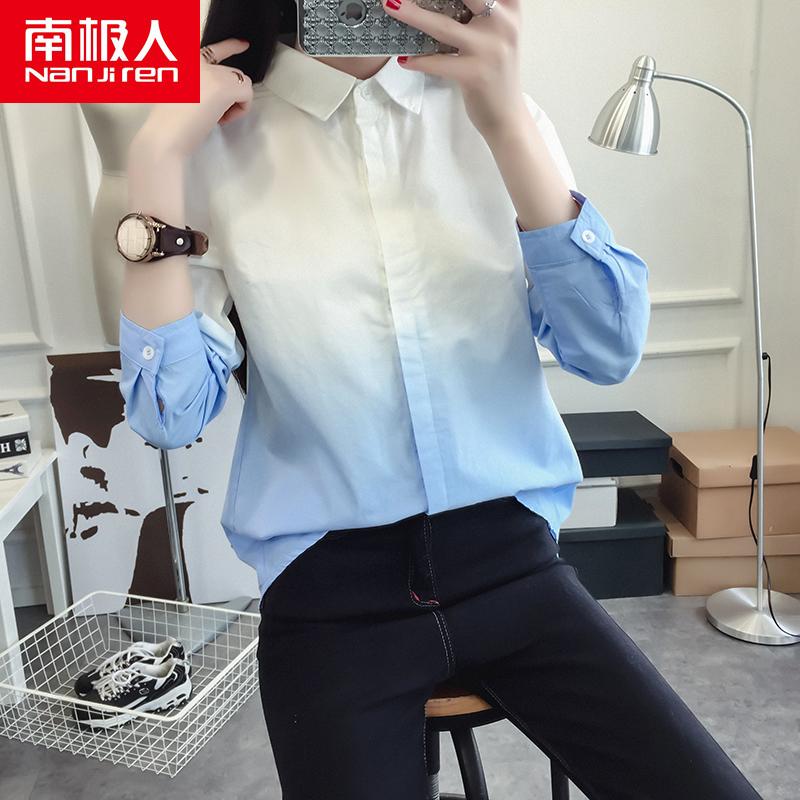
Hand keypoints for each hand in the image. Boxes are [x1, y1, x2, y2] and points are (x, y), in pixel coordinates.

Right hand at [133, 38, 253, 160]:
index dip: (230, 46)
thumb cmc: (167, 121)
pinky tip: (222, 119)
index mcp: (182, 58)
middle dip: (228, 94)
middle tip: (215, 114)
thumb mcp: (173, 90)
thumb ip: (191, 81)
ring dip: (234, 102)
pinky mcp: (223, 86)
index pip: (211, 47)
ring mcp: (210, 70)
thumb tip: (214, 90)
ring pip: (241, 80)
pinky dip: (240, 110)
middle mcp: (196, 58)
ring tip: (215, 117)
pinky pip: (247, 93)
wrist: (165, 135)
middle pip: (230, 71)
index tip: (244, 44)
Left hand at [381, 0, 527, 139]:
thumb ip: (479, 10)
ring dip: (412, 14)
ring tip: (391, 5)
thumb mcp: (496, 33)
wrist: (506, 115)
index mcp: (510, 7)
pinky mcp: (475, 74)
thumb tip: (439, 1)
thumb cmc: (494, 70)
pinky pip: (438, 63)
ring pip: (443, 26)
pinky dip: (418, 61)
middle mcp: (503, 23)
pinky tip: (405, 59)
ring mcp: (490, 49)